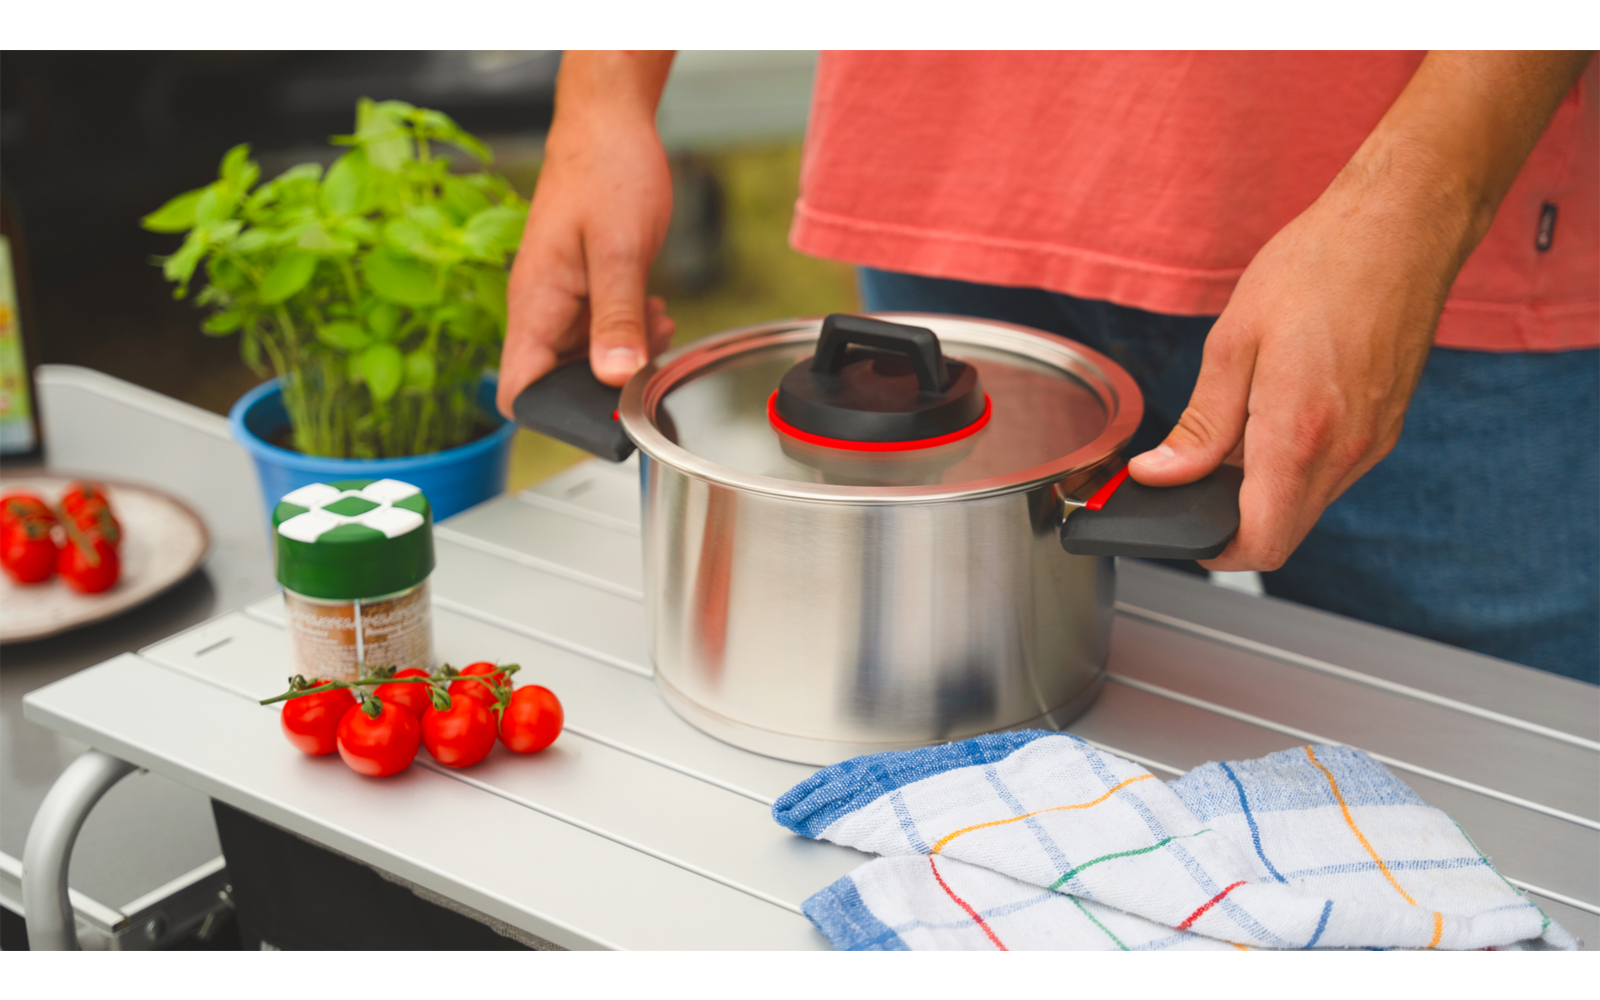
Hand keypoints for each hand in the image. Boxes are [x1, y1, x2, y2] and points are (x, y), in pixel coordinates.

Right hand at [496, 52, 677, 418]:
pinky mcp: (586, 291)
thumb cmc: (605, 172)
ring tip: (655, 322)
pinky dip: (631, 331)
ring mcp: (563, 301)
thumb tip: (615, 376)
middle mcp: (542, 309)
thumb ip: (617, 316)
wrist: (610, 125)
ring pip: (588, 359)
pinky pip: (604, 331)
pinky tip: (653, 310)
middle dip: (605, 383)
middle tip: (645, 355)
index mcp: (535, 305)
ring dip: (625, 353)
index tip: (599, 414)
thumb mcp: (620, 250)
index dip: (551, 415)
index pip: (517, 390)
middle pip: (557, 382)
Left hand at [1127, 50, 1591, 571]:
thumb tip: (1160, 474)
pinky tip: (1273, 416)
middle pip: (1284, 533)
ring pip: (1307, 505)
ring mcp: (1372, 443)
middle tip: (1194, 482)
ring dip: (1265, 492)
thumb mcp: (1234, 341)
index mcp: (1299, 435)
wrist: (1401, 227)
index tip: (1185, 532)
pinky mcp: (1384, 428)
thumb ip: (1200, 424)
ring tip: (1236, 433)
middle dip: (1234, 522)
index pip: (1260, 543)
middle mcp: (1345, 452)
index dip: (1216, 552)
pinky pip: (1330, 474)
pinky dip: (1294, 466)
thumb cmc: (1320, 267)